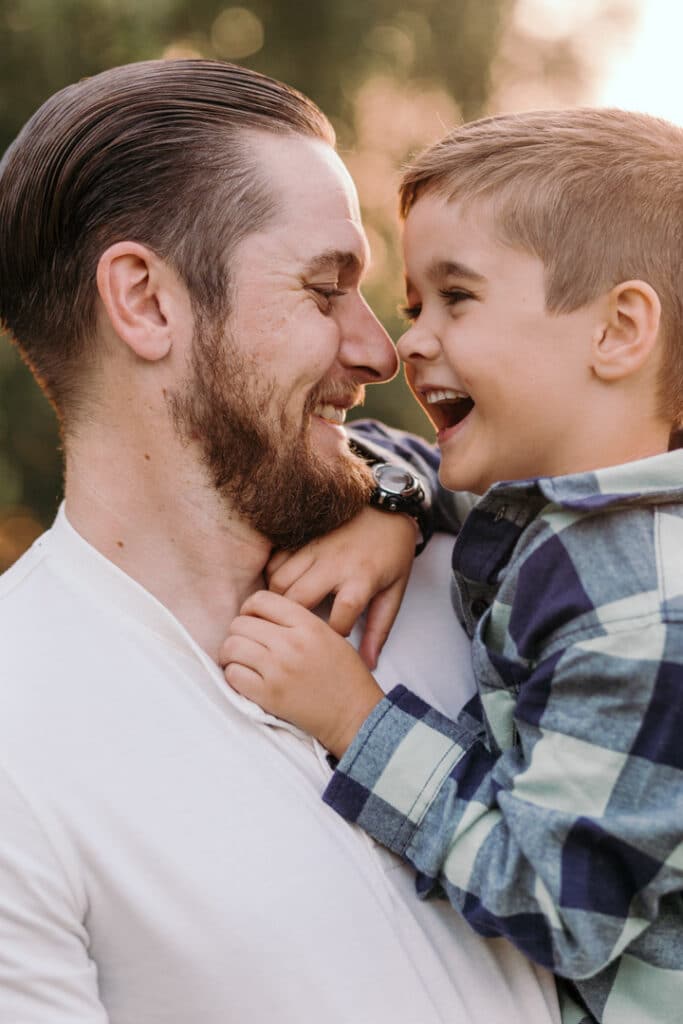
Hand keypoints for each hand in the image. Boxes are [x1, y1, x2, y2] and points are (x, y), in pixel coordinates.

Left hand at [220, 590, 383, 757]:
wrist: (354, 715)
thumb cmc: (345, 676)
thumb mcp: (329, 635)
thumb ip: (297, 621)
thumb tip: (261, 617)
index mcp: (307, 625)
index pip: (261, 600)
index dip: (249, 608)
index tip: (252, 620)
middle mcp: (290, 644)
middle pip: (240, 623)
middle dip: (238, 633)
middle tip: (246, 644)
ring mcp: (278, 670)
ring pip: (231, 647)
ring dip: (231, 654)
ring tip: (240, 661)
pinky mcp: (269, 695)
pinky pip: (233, 675)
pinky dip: (233, 676)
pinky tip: (245, 678)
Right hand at [266, 506, 416, 668]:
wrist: (387, 507)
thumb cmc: (392, 553)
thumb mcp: (394, 591)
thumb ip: (380, 629)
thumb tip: (368, 664)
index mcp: (361, 579)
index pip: (338, 620)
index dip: (333, 636)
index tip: (333, 638)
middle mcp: (335, 564)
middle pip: (297, 601)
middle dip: (291, 621)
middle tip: (294, 631)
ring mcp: (315, 548)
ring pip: (279, 581)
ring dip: (277, 600)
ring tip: (284, 613)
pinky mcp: (302, 537)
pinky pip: (276, 561)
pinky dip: (272, 577)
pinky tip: (281, 588)